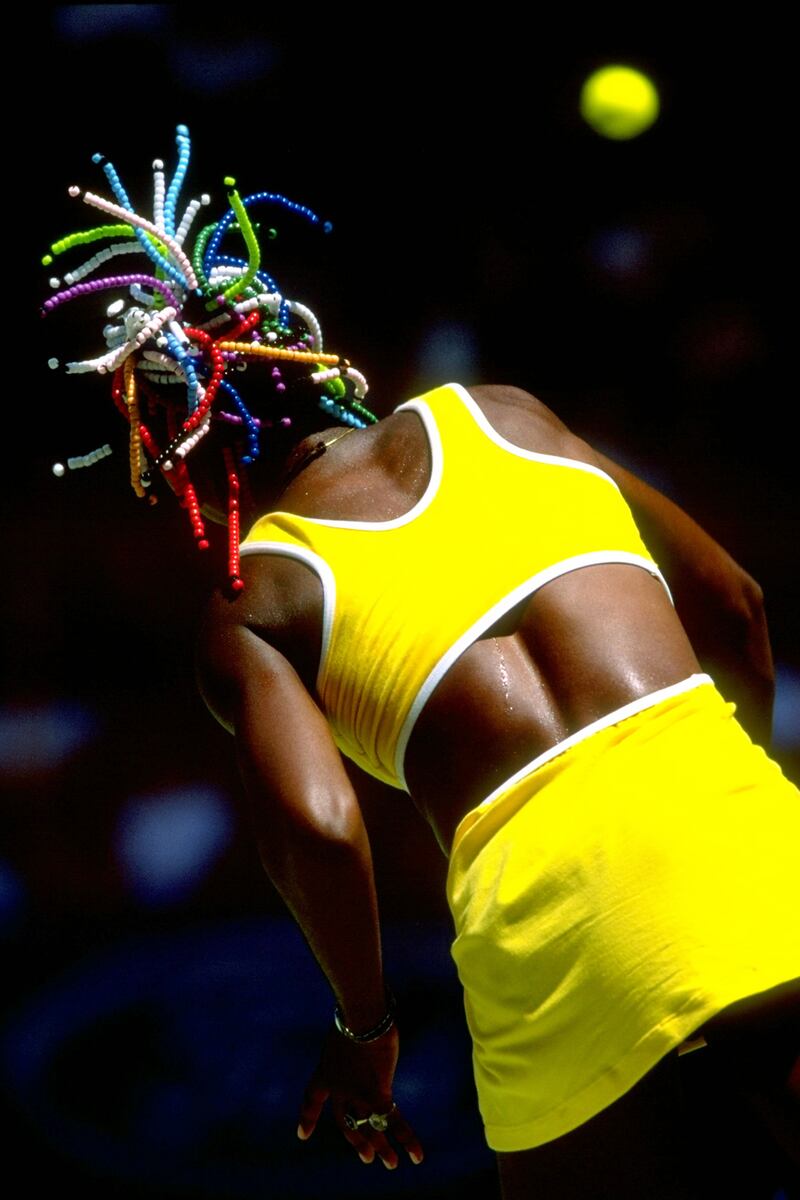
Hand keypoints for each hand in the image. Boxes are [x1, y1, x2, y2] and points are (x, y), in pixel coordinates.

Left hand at [297, 1024, 423, 1168]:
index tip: (302, 1135)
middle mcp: (339, 1089)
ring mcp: (357, 1095)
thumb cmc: (356, 1013)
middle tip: (366, 1157)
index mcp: (325, 1071)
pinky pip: (394, 1122)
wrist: (361, 1016)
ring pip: (370, 1128)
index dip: (308, 1118)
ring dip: (382, 1147)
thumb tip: (361, 1031)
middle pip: (346, 1122)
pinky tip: (416, 1155)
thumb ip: (353, 1040)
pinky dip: (407, 1139)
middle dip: (357, 1139)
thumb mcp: (348, 1029)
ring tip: (390, 1164)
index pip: (312, 1098)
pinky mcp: (377, 1095)